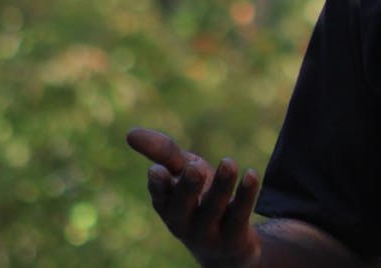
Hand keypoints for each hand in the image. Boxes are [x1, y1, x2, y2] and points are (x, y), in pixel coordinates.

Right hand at [126, 127, 261, 267]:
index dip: (158, 184)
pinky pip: (239, 216)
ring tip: (229, 163)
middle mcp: (182, 222)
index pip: (159, 194)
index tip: (157, 170)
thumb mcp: (182, 173)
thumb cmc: (198, 200)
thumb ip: (163, 153)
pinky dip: (245, 195)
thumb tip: (129, 133)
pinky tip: (251, 174)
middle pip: (182, 207)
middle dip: (188, 187)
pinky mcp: (233, 238)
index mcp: (166, 205)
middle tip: (195, 167)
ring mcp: (207, 233)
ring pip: (213, 209)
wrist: (224, 247)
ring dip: (221, 185)